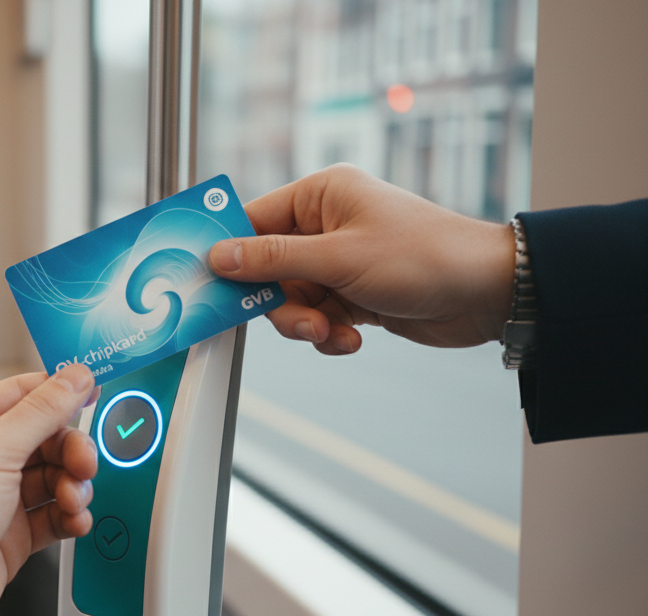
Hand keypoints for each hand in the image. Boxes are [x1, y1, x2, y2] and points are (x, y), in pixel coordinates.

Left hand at [0, 365, 98, 615]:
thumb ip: (42, 412)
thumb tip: (73, 377)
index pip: (20, 394)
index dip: (59, 392)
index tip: (93, 393)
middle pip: (43, 439)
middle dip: (70, 451)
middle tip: (83, 465)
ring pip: (52, 478)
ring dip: (72, 486)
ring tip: (73, 500)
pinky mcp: (9, 535)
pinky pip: (51, 515)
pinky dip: (69, 516)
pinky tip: (74, 521)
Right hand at [207, 164, 515, 353]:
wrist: (487, 294)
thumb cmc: (424, 257)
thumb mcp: (340, 258)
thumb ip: (273, 260)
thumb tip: (218, 255)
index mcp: (321, 196)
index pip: (253, 221)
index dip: (230, 253)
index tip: (209, 282)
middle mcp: (326, 224)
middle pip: (267, 269)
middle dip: (280, 303)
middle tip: (300, 322)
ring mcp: (339, 260)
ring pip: (291, 299)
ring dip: (306, 323)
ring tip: (332, 332)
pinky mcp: (353, 293)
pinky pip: (317, 316)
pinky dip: (328, 333)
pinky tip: (351, 339)